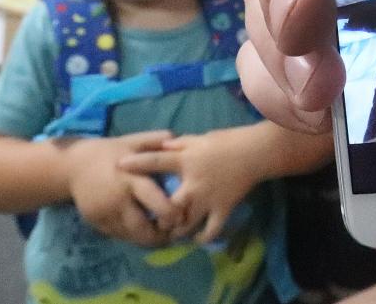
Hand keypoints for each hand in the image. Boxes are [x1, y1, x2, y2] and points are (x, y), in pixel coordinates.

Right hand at [64, 130, 179, 246]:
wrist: (74, 165)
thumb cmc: (110, 152)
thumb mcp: (133, 141)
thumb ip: (156, 140)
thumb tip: (178, 141)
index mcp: (130, 179)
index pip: (152, 199)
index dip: (169, 212)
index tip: (181, 217)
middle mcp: (117, 200)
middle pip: (140, 227)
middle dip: (159, 236)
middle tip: (175, 235)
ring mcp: (105, 214)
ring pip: (129, 236)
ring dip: (147, 239)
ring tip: (163, 237)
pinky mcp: (96, 223)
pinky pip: (118, 235)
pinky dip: (132, 237)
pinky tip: (143, 232)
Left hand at [118, 127, 257, 243]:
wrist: (257, 152)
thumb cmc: (228, 140)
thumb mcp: (201, 137)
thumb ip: (180, 143)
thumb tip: (161, 146)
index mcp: (187, 161)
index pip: (156, 162)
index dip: (136, 163)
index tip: (118, 166)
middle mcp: (193, 184)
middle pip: (167, 205)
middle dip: (156, 214)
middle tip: (150, 217)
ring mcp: (208, 200)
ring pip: (185, 223)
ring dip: (175, 229)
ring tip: (170, 231)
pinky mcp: (222, 210)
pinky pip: (210, 231)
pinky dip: (201, 238)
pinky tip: (195, 238)